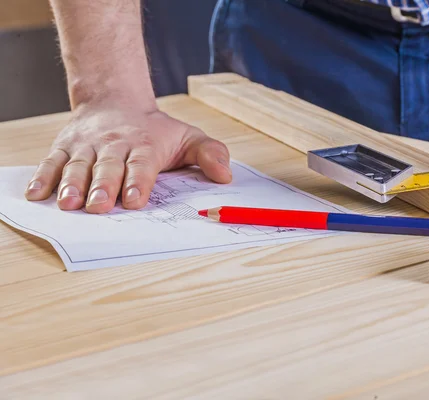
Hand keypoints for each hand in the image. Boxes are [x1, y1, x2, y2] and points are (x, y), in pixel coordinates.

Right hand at [24, 102, 231, 212]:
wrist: (116, 99)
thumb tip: (226, 175)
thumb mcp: (188, 137)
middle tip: (97, 206)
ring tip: (67, 203)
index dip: (137, 182)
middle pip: (107, 167)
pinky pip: (52, 161)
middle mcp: (114, 145)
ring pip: (77, 165)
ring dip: (71, 184)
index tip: (134, 199)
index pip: (141, 165)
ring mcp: (87, 146)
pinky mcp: (65, 147)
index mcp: (144, 146)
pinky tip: (37, 193)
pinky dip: (43, 176)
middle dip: (102, 187)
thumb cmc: (155, 129)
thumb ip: (209, 154)